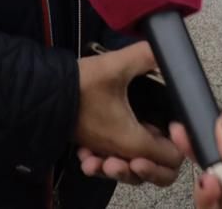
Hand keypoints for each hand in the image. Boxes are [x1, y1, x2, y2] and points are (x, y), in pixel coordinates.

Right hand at [73, 42, 183, 186]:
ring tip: (132, 140)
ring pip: (131, 172)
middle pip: (155, 175)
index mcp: (132, 140)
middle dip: (158, 162)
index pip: (172, 159)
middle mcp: (119, 153)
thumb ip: (146, 55)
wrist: (42, 93)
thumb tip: (165, 48)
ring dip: (133, 161)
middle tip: (156, 133)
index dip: (180, 144)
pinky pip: (110, 163)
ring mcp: (104, 152)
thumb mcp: (117, 65)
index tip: (173, 123)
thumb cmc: (78, 85)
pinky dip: (112, 159)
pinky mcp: (92, 147)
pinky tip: (106, 147)